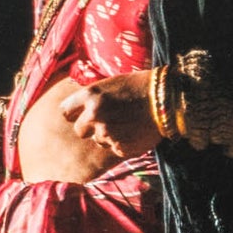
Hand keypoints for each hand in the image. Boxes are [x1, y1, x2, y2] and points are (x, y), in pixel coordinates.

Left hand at [14, 75, 153, 186]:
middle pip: (79, 130)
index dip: (73, 113)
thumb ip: (92, 98)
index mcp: (89, 96)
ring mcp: (107, 134)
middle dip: (90, 127)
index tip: (78, 114)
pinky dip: (123, 143)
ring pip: (99, 140)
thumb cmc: (139, 86)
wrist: (167, 98)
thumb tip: (79, 111)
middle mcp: (94, 116)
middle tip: (108, 120)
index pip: (65, 111)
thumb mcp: (110, 84)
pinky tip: (135, 131)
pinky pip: (115, 148)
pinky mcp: (120, 148)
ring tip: (126, 123)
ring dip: (108, 135)